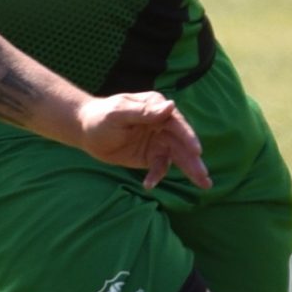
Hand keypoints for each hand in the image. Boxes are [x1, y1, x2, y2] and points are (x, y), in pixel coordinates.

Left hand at [73, 92, 209, 190]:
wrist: (86, 131)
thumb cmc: (101, 116)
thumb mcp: (119, 113)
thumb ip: (143, 112)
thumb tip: (171, 106)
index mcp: (157, 107)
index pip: (176, 123)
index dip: (188, 137)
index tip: (197, 151)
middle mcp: (162, 124)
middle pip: (182, 143)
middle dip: (194, 160)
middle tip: (205, 176)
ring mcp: (158, 141)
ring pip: (177, 156)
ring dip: (189, 170)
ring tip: (204, 185)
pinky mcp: (151, 156)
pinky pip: (159, 167)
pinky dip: (157, 176)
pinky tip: (149, 185)